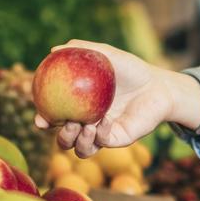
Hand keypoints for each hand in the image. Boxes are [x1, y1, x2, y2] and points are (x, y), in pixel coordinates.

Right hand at [33, 40, 199, 158]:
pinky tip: (105, 121)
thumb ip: (81, 50)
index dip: (44, 121)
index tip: (40, 119)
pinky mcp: (118, 139)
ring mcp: (103, 134)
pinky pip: (103, 143)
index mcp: (81, 107)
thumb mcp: (106, 55)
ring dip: (77, 141)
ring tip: (85, 126)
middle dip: (61, 137)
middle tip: (67, 122)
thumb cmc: (131, 70)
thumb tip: (53, 50)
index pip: (56, 118)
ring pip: (81, 150)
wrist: (159, 85)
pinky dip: (101, 135)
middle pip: (64, 140)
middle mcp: (89, 124)